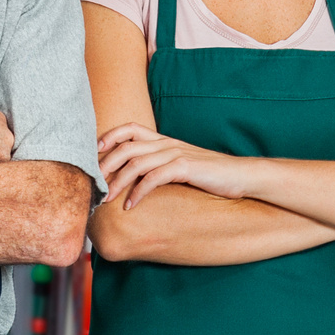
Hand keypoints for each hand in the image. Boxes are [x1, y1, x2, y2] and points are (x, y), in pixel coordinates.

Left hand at [98, 122, 253, 209]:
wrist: (242, 176)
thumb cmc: (211, 176)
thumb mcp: (182, 166)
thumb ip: (161, 167)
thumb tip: (138, 182)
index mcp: (165, 140)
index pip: (130, 128)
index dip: (109, 137)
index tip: (93, 154)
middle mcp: (167, 143)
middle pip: (126, 146)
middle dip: (105, 165)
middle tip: (92, 185)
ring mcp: (176, 154)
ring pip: (136, 163)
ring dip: (118, 182)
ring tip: (106, 200)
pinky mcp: (186, 167)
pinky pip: (155, 178)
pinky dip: (139, 192)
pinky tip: (131, 206)